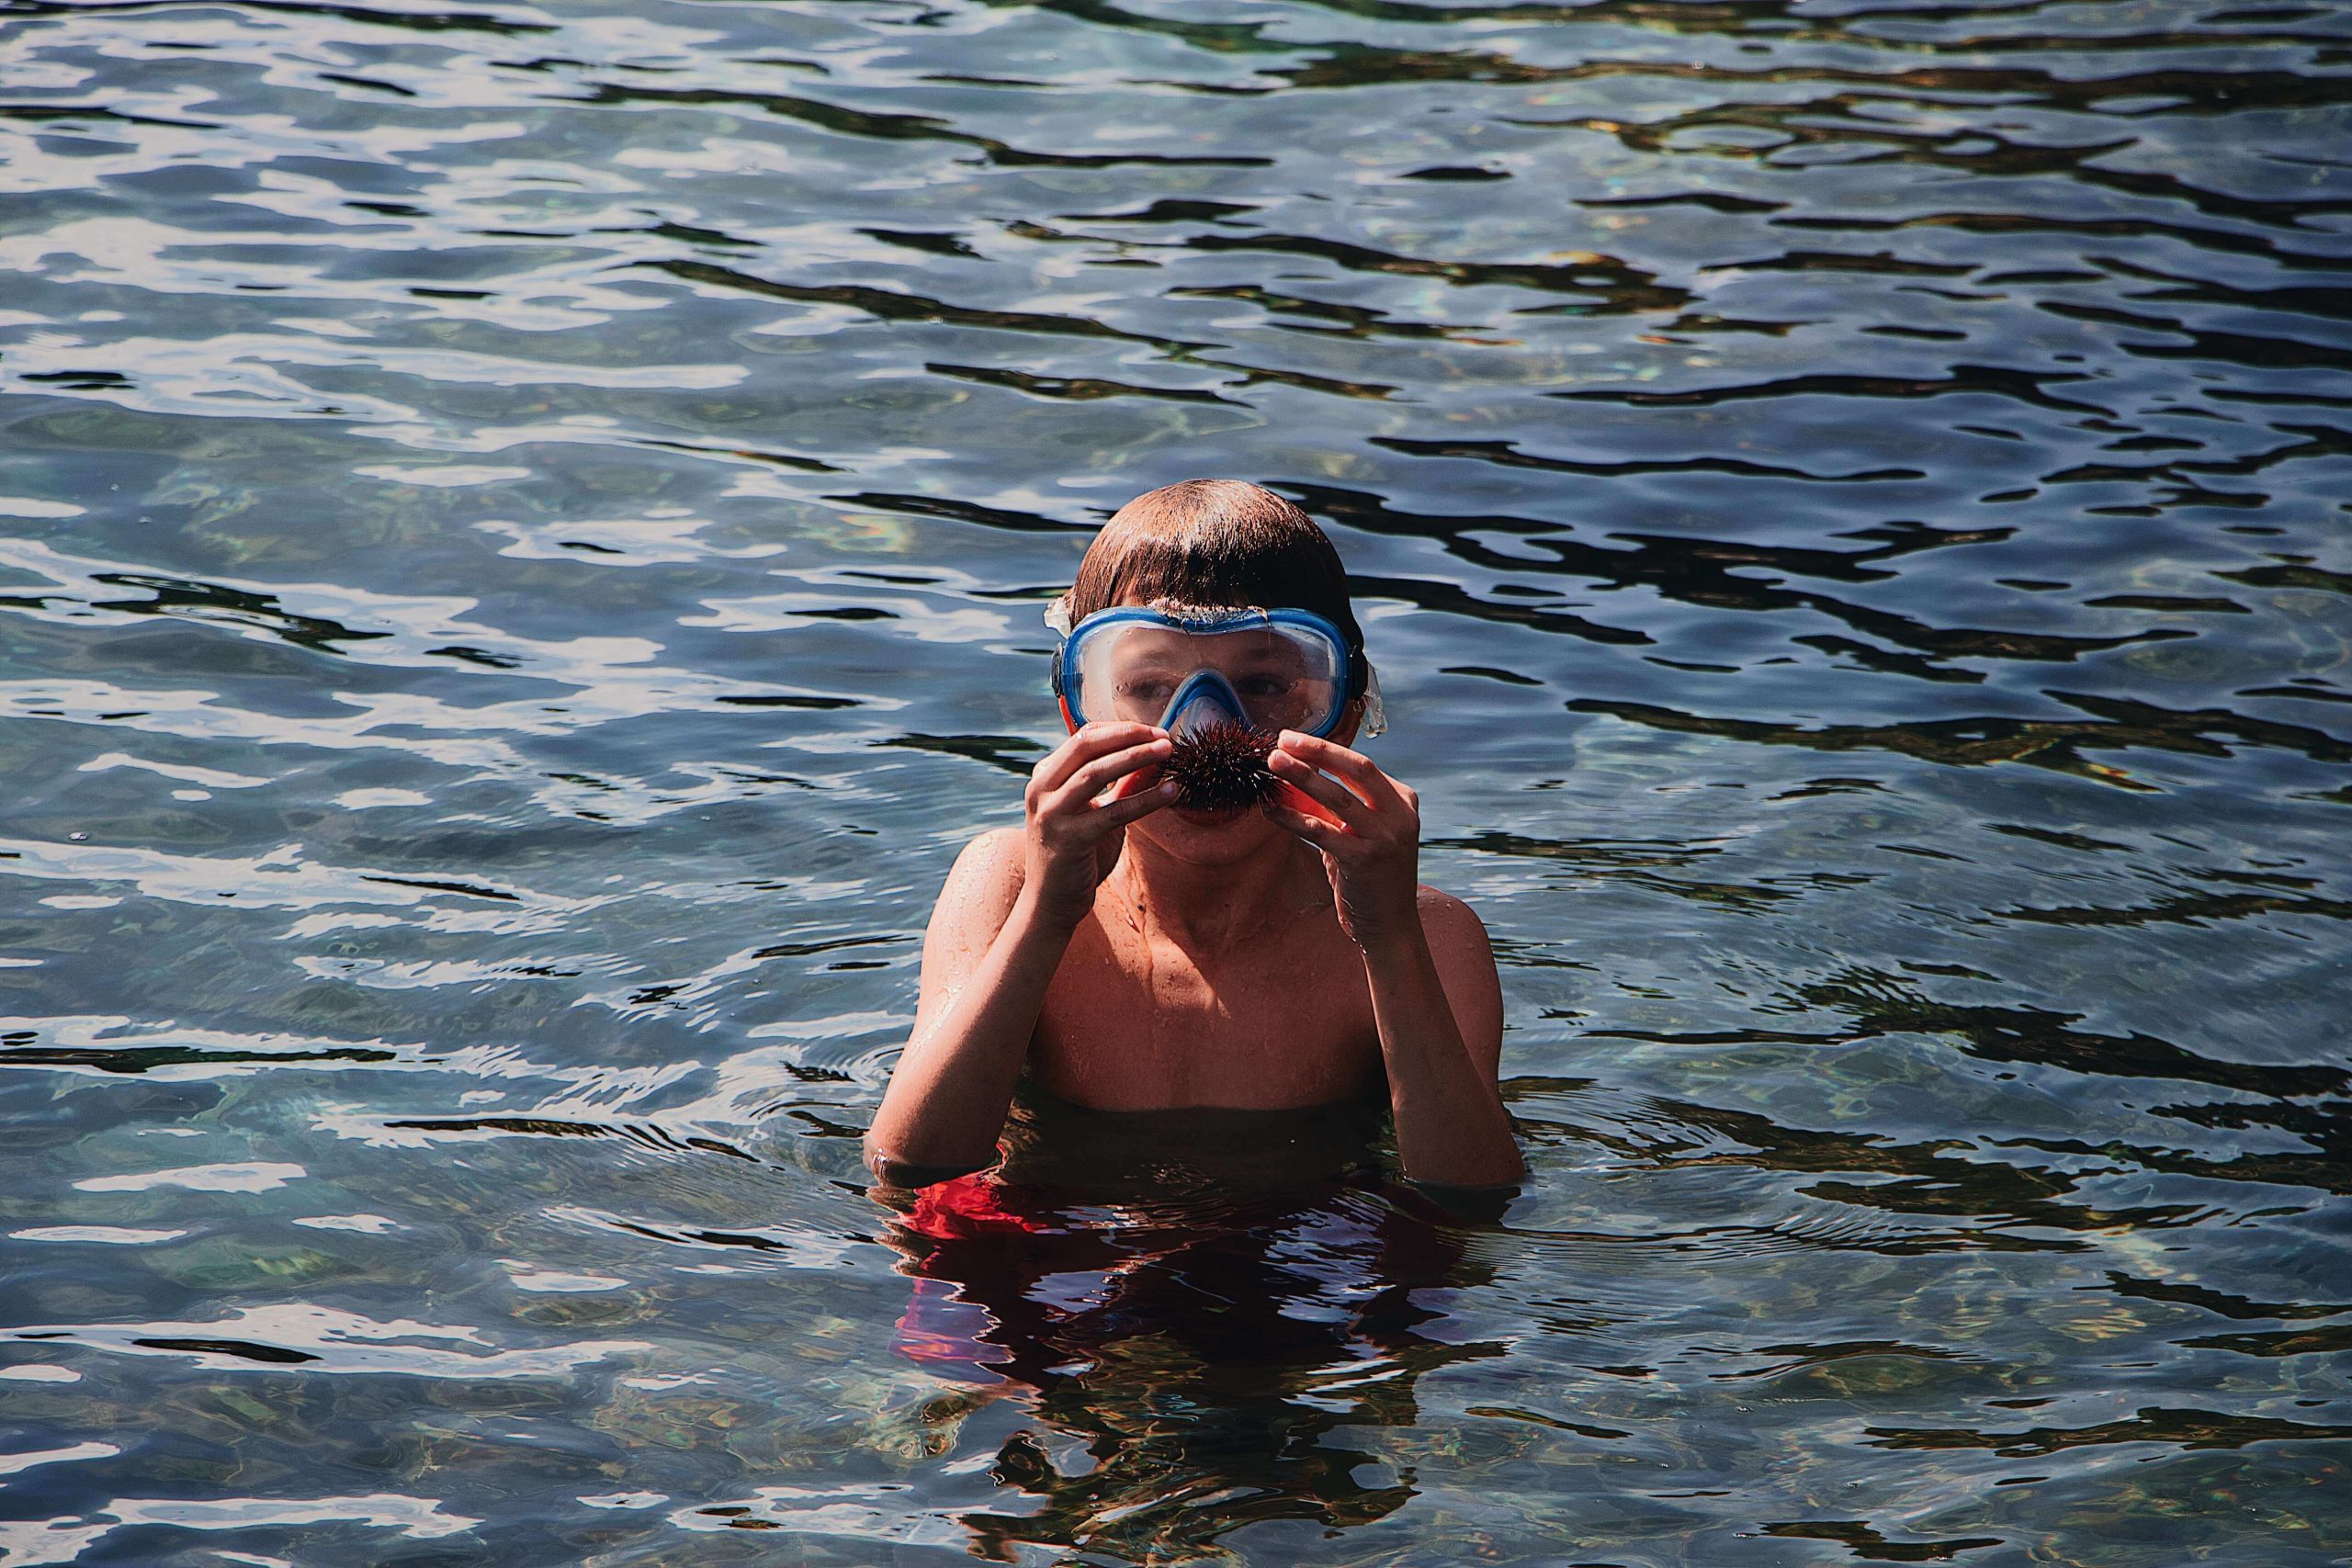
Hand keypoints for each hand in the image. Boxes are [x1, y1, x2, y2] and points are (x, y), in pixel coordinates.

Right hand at [1022, 721, 1175, 928]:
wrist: (1051, 901)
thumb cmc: (1077, 854)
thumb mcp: (1099, 812)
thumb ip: (1122, 785)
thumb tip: (1156, 757)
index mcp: (1046, 777)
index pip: (1085, 737)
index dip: (1122, 730)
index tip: (1156, 732)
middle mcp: (1042, 789)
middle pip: (1086, 745)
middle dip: (1129, 735)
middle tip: (1165, 737)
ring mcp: (1051, 813)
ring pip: (1095, 772)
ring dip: (1136, 757)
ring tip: (1168, 753)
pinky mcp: (1068, 839)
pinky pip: (1113, 812)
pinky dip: (1145, 800)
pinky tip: (1171, 792)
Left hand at [1262, 730, 1421, 950]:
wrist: (1390, 926)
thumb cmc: (1370, 877)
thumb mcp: (1360, 834)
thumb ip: (1335, 808)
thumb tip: (1292, 778)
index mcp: (1402, 802)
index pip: (1361, 766)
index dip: (1325, 750)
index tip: (1292, 740)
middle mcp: (1399, 816)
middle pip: (1357, 769)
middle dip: (1318, 751)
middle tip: (1282, 741)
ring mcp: (1385, 838)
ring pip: (1338, 797)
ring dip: (1302, 777)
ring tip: (1273, 763)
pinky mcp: (1364, 860)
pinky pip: (1321, 831)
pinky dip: (1293, 817)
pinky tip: (1271, 808)